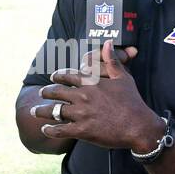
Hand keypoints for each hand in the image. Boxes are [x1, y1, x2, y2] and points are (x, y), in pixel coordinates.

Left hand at [31, 40, 156, 150]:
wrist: (139, 126)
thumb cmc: (132, 101)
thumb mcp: (123, 77)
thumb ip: (112, 60)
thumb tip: (108, 42)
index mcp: (91, 82)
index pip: (68, 76)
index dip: (58, 76)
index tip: (53, 77)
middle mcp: (83, 96)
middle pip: (57, 92)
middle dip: (47, 92)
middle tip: (42, 93)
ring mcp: (81, 114)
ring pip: (54, 110)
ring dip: (42, 111)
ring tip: (35, 111)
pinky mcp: (82, 131)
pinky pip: (60, 130)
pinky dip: (49, 129)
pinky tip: (44, 129)